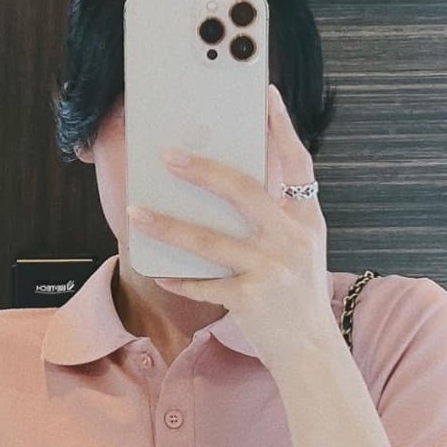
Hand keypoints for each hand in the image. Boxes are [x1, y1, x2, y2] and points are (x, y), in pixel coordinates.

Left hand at [125, 83, 338, 370]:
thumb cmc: (298, 294)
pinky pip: (204, 283)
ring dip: (166, 224)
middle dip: (202, 170)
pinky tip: (159, 271)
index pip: (298, 162)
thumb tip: (223, 183)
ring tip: (135, 211)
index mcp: (306, 219)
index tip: (266, 95)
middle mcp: (292, 239)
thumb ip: (275, 215)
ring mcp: (271, 269)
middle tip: (168, 155)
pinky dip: (179, 278)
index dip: (282, 127)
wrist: (311, 351)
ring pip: (208, 240)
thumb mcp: (300, 247)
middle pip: (243, 191)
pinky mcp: (251, 299)